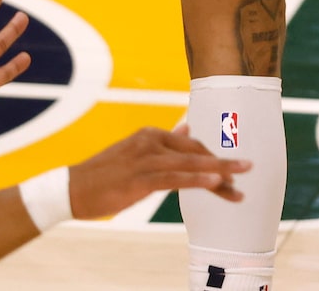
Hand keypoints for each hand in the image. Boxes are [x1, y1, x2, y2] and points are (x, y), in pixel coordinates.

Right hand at [67, 126, 250, 219]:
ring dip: (219, 172)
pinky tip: (216, 183)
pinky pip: (176, 178)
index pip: (191, 145)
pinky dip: (198, 179)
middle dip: (223, 164)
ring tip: (240, 178)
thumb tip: (187, 129)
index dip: (212, 159)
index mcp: (152, 135)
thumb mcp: (135, 153)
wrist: (71, 188)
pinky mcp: (141, 177)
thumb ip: (163, 143)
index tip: (230, 171)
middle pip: (196, 153)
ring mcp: (147, 158)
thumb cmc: (104, 175)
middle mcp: (153, 141)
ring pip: (191, 165)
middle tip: (248, 169)